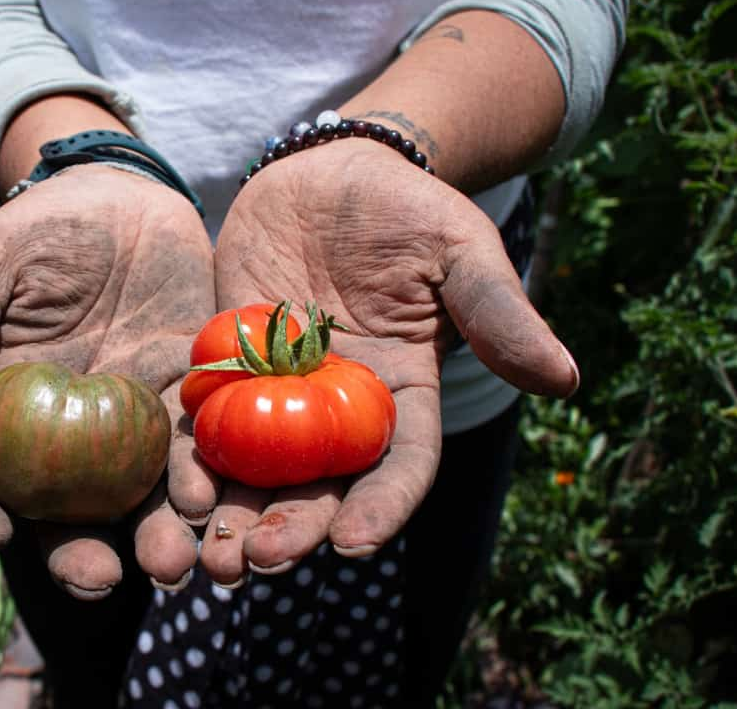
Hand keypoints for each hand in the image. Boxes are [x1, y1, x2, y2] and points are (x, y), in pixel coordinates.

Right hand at [0, 166, 212, 597]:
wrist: (124, 200)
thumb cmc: (43, 233)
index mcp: (9, 414)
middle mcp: (70, 437)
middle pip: (68, 516)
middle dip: (80, 556)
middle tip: (98, 578)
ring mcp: (133, 423)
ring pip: (142, 499)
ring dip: (157, 536)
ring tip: (173, 564)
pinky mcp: (189, 399)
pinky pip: (199, 448)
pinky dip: (207, 478)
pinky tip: (214, 499)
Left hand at [170, 139, 578, 585]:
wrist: (334, 172)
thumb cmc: (410, 210)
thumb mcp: (463, 253)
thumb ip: (500, 314)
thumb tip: (566, 379)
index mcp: (402, 392)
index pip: (399, 463)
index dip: (382, 505)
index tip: (354, 543)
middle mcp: (338, 407)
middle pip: (319, 484)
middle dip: (292, 528)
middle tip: (258, 563)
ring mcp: (278, 389)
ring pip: (256, 467)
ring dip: (234, 513)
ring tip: (210, 554)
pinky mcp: (225, 361)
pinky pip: (204, 415)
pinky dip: (189, 455)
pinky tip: (171, 488)